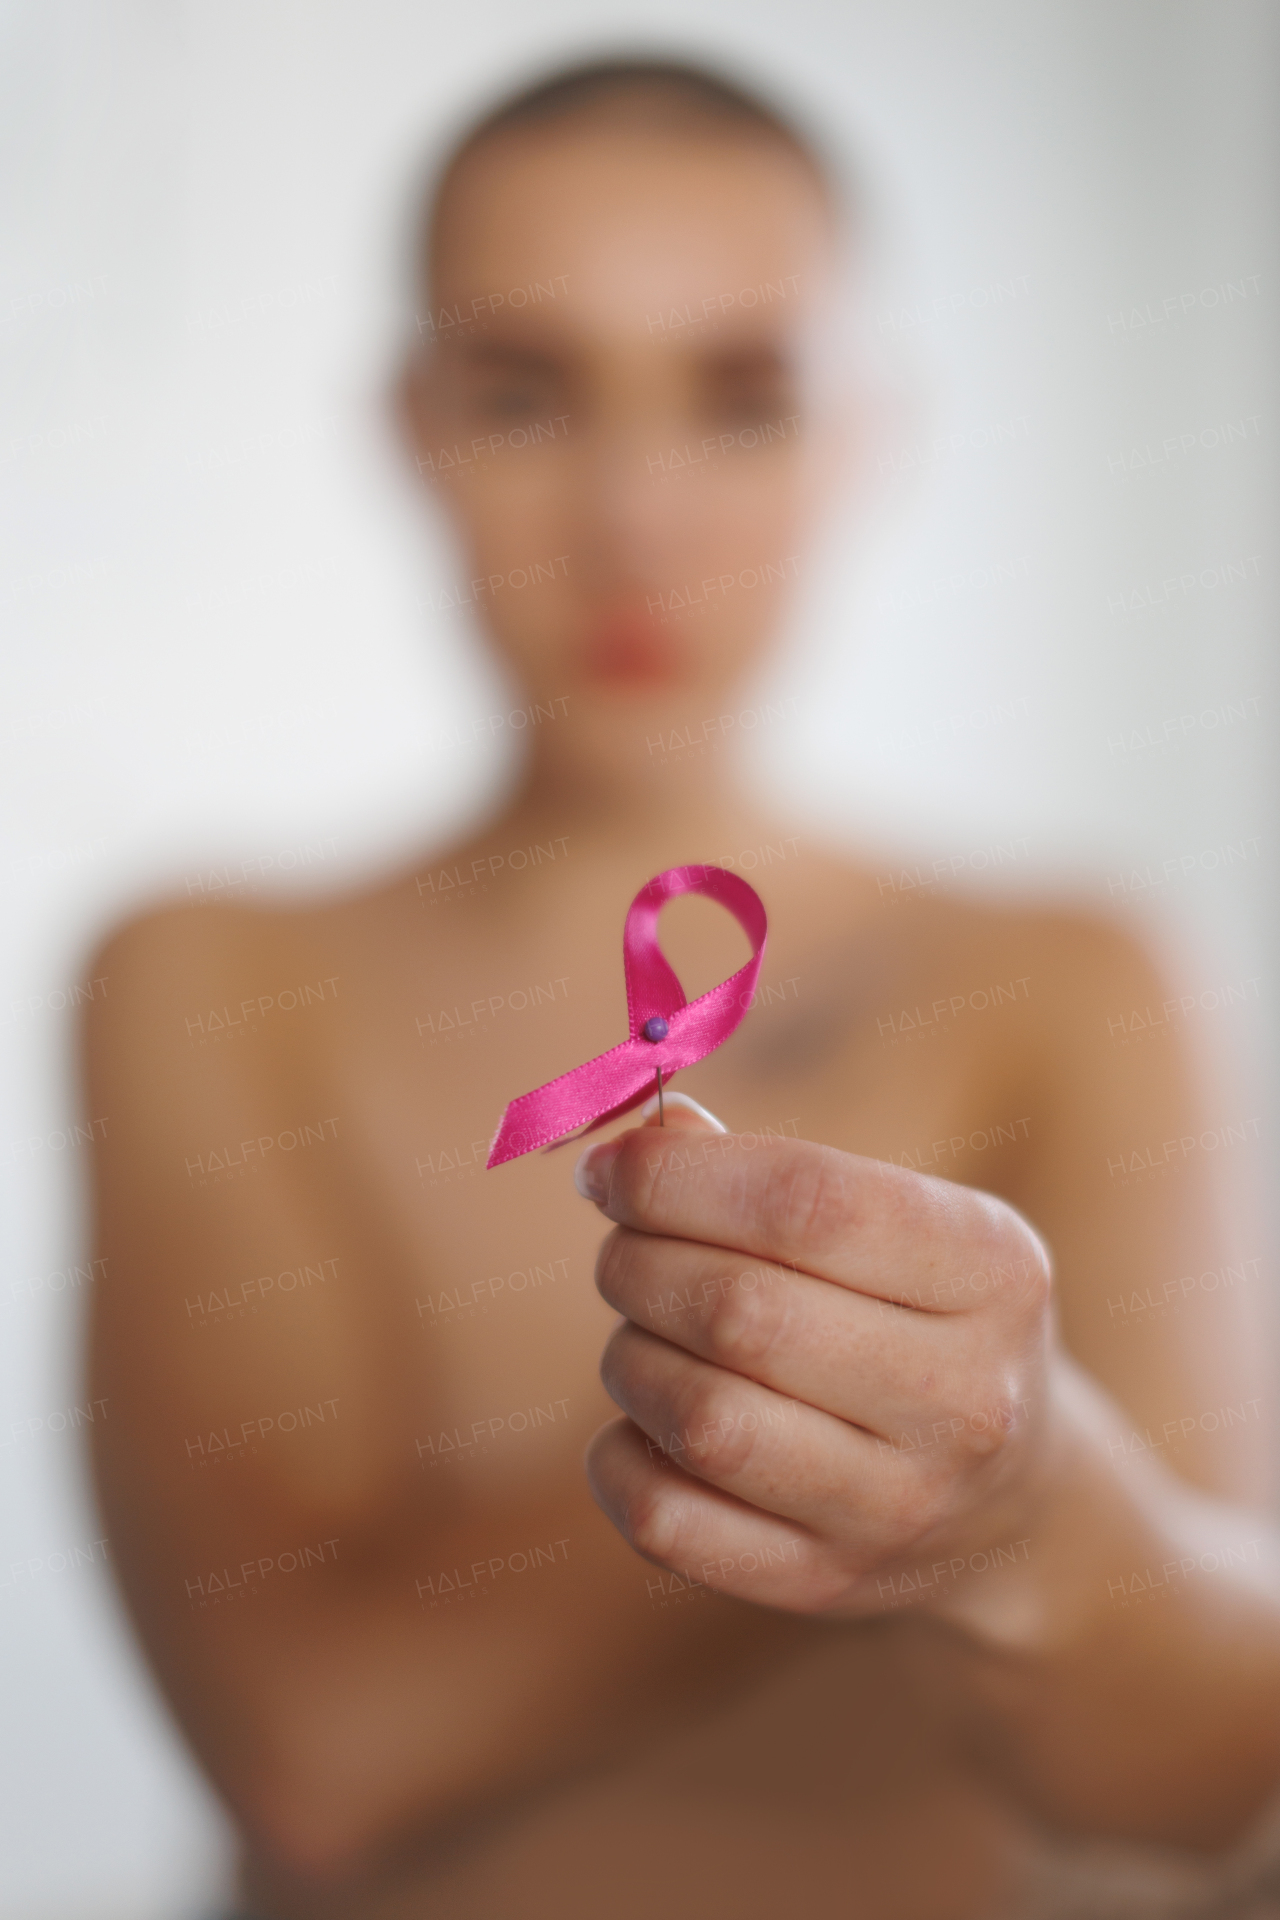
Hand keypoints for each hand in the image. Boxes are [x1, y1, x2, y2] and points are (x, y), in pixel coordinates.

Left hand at [577, 1105, 1059, 1617]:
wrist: (1010, 1497)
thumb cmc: (917, 1316)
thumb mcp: (897, 1222)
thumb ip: (767, 1170)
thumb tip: (637, 1138)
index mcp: (993, 1271)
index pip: (807, 1203)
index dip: (678, 1176)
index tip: (610, 1168)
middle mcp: (963, 1396)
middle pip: (739, 1310)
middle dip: (637, 1261)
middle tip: (620, 1247)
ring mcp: (898, 1506)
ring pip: (699, 1418)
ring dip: (629, 1356)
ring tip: (641, 1332)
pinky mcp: (825, 1581)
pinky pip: (667, 1522)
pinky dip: (619, 1459)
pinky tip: (641, 1423)